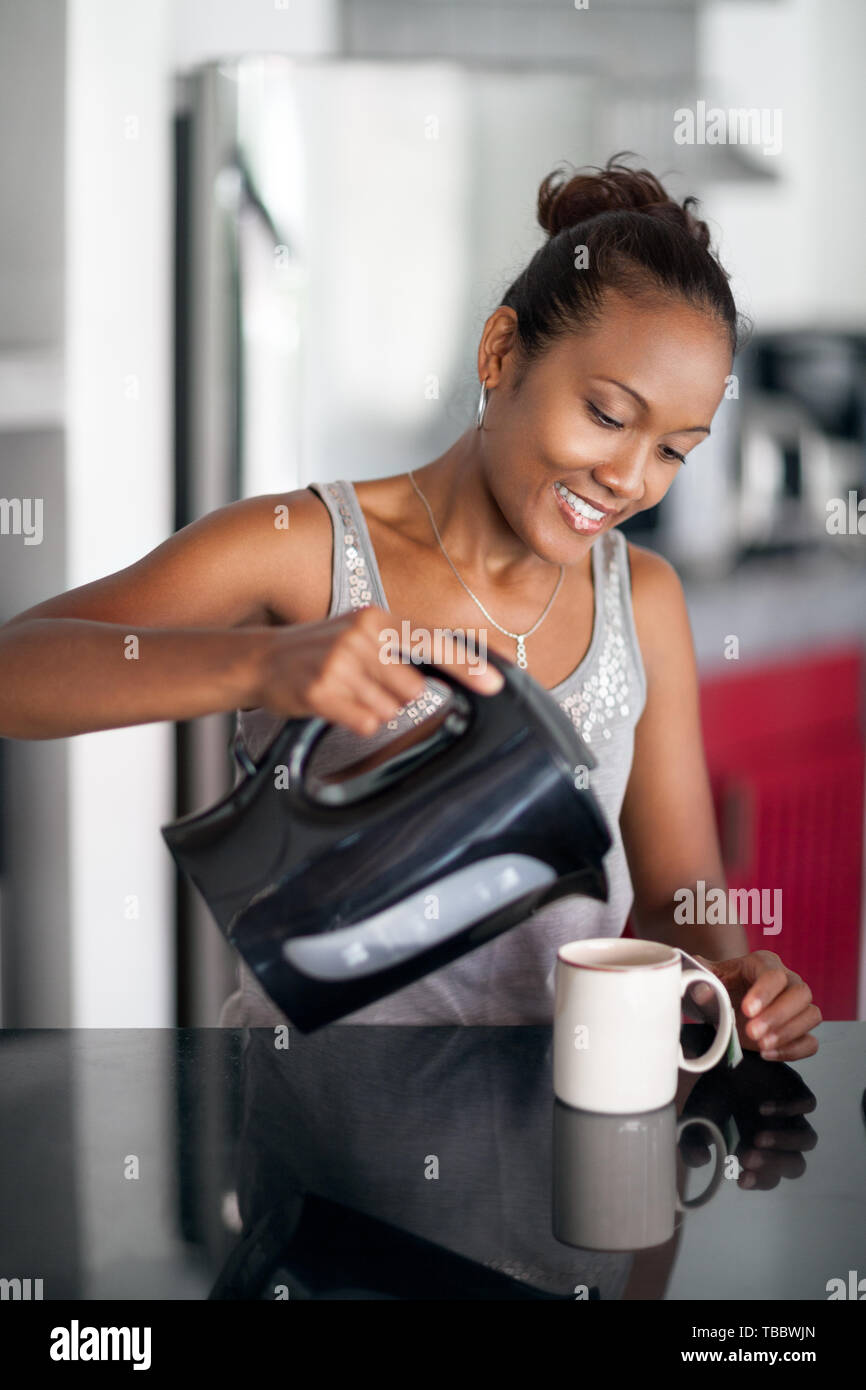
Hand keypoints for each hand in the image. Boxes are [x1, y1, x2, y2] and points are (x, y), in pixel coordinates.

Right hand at [250, 605, 503, 736]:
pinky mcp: (322, 690)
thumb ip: (401, 647)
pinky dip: (356, 720)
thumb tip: (448, 669)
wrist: (261, 660)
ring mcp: (340, 661)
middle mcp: (362, 635)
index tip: (495, 684)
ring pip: (390, 709)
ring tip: (345, 692)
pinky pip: (365, 721)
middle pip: (414, 689)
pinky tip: (335, 705)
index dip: (467, 665)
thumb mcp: (361, 634)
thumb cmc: (319, 651)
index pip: (432, 642)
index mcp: (377, 618)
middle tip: (365, 685)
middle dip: (397, 697)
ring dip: (372, 709)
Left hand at [690, 950, 821, 1061]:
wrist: (724, 1003)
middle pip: (800, 993)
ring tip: (761, 1045)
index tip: (746, 1010)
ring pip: (811, 1016)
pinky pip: (811, 1041)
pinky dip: (794, 1050)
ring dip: (788, 1033)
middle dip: (777, 1015)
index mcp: (764, 963)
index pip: (774, 974)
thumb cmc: (719, 987)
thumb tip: (700, 988)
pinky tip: (768, 1054)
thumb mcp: (707, 980)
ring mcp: (798, 1006)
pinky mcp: (800, 1031)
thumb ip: (702, 981)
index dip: (764, 992)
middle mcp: (788, 980)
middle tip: (752, 1032)